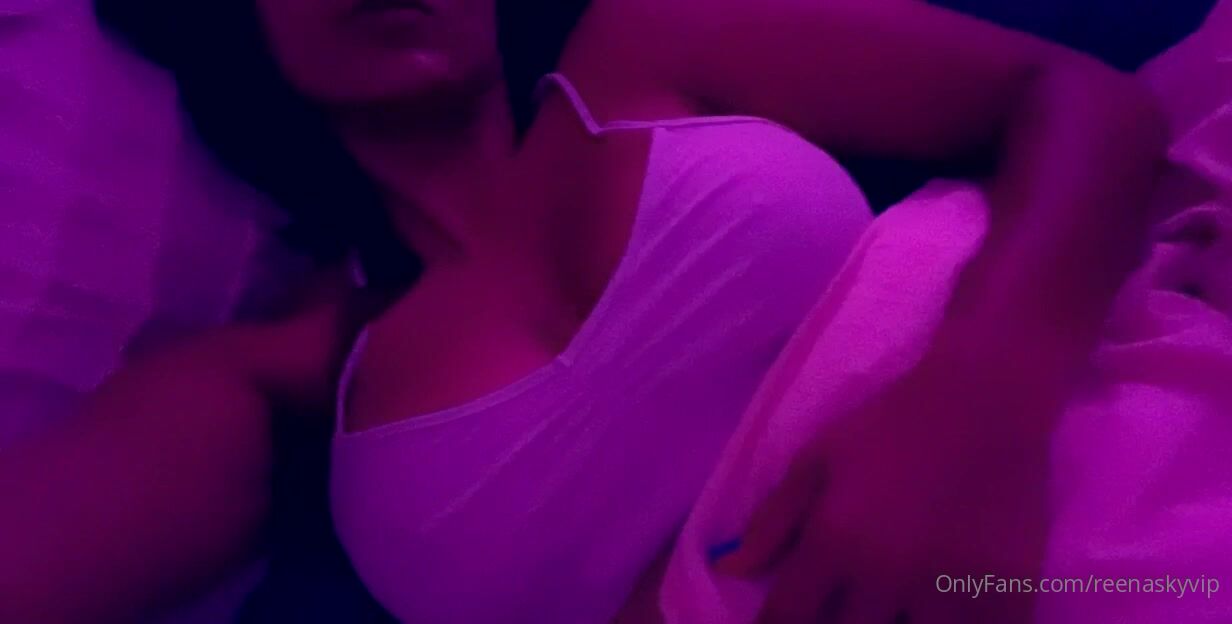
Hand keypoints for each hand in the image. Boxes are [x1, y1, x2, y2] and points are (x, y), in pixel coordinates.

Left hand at [714, 352, 1055, 622]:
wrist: (985, 400)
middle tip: (843, 602)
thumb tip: (728, 571)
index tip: (784, 623)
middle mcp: (885, 576)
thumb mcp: (817, 460)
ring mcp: (947, 592)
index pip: (786, 618)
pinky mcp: (1004, 596)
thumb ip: (773, 521)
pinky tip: (941, 611)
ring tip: (890, 606)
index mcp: (834, 542)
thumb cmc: (891, 426)